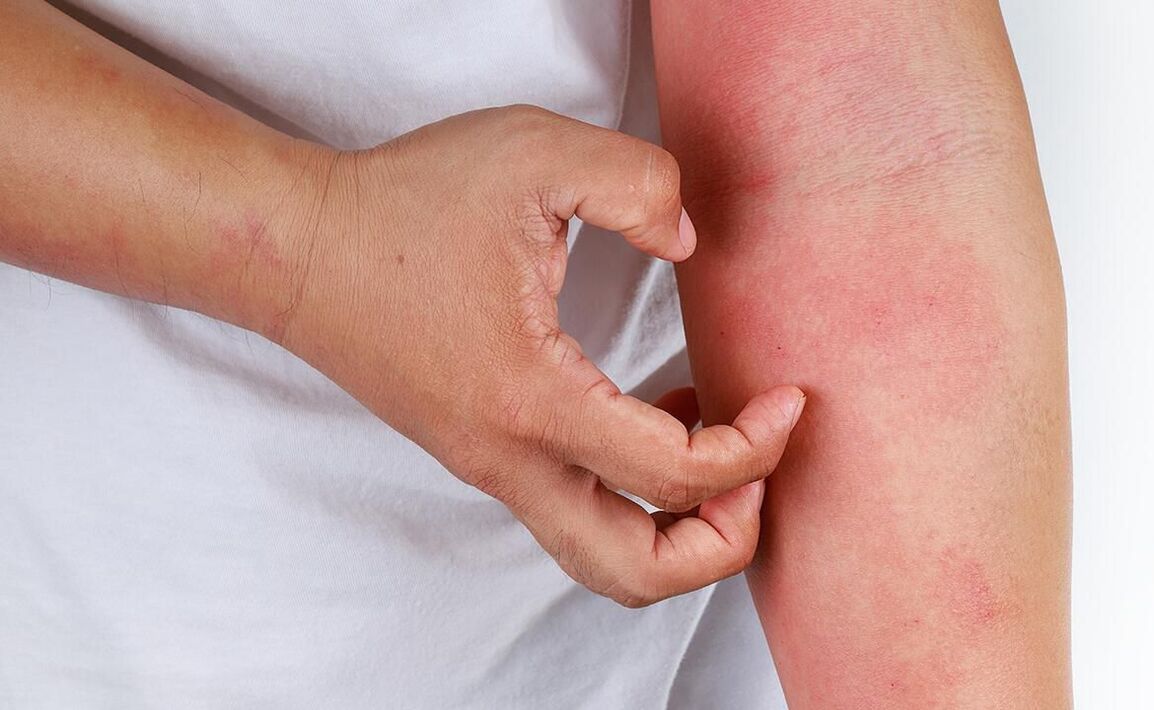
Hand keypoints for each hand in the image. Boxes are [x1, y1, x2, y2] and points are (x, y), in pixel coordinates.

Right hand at [270, 106, 805, 606]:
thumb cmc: (405, 205)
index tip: (789, 399)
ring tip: (715, 452)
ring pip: (597, 559)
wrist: (298, 251)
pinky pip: (571, 511)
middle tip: (758, 475)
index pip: (676, 477)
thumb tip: (689, 242)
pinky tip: (651, 412)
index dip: (758, 448)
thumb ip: (636, 186)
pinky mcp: (479, 455)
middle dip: (722, 545)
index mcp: (533, 400)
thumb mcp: (534, 157)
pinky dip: (630, 495)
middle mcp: (510, 458)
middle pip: (635, 572)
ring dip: (674, 533)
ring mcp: (489, 467)